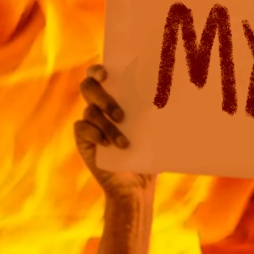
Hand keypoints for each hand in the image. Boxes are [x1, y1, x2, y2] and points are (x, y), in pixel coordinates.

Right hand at [76, 67, 148, 195]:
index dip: (97, 70)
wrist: (137, 184)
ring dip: (108, 126)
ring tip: (123, 142)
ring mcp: (89, 122)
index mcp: (115, 96)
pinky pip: (81, 128)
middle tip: (120, 115)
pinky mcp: (82, 140)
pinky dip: (96, 135)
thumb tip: (172, 94)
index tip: (106, 74)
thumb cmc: (149, 152)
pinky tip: (108, 145)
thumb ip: (155, 111)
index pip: (98, 74)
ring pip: (89, 111)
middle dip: (103, 98)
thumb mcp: (155, 129)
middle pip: (88, 87)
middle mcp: (98, 105)